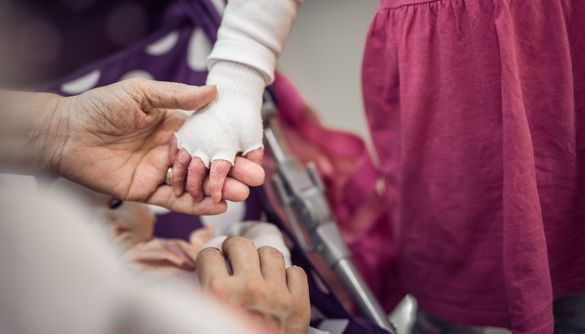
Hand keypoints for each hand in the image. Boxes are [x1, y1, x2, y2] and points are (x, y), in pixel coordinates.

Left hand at [49, 78, 263, 213]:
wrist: (64, 133)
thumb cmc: (99, 107)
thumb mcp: (141, 93)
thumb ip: (177, 96)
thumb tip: (214, 91)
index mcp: (171, 126)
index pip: (208, 138)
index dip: (230, 145)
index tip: (252, 150)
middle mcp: (168, 150)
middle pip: (207, 164)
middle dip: (232, 170)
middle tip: (257, 177)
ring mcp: (157, 172)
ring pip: (194, 184)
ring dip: (219, 189)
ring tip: (242, 193)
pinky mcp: (143, 191)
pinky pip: (172, 201)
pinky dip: (194, 205)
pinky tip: (216, 205)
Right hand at [196, 236, 309, 333]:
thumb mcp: (210, 315)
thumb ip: (207, 292)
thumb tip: (207, 264)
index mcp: (220, 294)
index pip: (209, 254)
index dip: (210, 259)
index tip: (213, 264)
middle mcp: (250, 288)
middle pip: (240, 245)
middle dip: (234, 250)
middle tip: (233, 259)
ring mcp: (278, 295)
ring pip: (270, 253)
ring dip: (262, 261)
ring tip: (257, 272)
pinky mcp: (300, 304)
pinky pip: (295, 272)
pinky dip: (288, 277)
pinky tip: (279, 287)